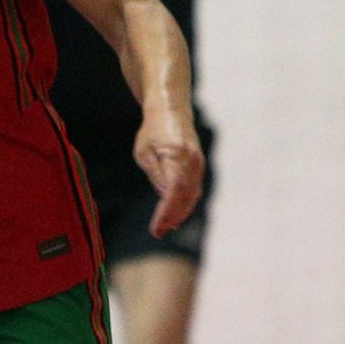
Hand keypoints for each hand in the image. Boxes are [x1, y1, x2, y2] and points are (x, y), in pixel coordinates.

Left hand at [133, 111, 204, 237]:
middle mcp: (192, 161)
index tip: (156, 227)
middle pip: (185, 197)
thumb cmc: (152, 132)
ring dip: (180, 213)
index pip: (173, 191)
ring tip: (165, 227)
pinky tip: (175, 214)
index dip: (166, 212)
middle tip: (158, 232)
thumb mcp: (145, 153)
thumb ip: (156, 175)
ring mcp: (198, 163)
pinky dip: (186, 204)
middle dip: (172, 217)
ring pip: (192, 195)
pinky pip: (194, 189)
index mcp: (176, 156)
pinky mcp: (199, 166)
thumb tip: (165, 198)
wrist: (171, 111)